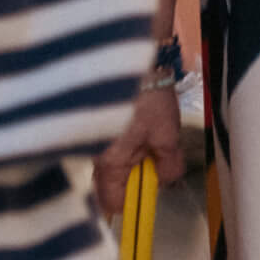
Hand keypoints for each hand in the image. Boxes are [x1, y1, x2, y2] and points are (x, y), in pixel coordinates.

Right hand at [92, 83, 187, 217]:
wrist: (129, 56)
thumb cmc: (148, 97)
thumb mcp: (167, 134)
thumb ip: (168, 164)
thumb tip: (165, 181)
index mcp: (108, 163)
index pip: (112, 203)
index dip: (134, 202)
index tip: (151, 187)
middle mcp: (93, 156)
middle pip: (111, 183)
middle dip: (134, 175)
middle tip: (154, 153)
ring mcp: (91, 139)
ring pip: (110, 161)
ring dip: (131, 155)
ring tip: (149, 132)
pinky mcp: (93, 122)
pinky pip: (108, 143)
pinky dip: (124, 139)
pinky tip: (139, 121)